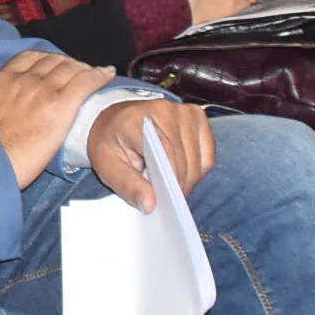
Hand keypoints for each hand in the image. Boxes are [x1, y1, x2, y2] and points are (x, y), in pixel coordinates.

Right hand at [0, 48, 114, 187]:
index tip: (55, 66)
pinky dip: (99, 76)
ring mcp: (43, 91)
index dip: (47, 60)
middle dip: (69, 64)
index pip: (30, 57)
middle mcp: (24, 80)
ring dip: (85, 69)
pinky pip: (85, 82)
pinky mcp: (60, 107)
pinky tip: (107, 75)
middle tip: (79, 73)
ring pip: (72, 68)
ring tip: (95, 76)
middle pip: (55, 61)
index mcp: (2, 80)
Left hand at [87, 99, 214, 210]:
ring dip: (188, 180)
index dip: (169, 179)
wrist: (113, 120)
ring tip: (170, 187)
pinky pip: (207, 154)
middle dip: (177, 185)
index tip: (166, 200)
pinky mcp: (197, 117)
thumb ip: (128, 185)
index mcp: (136, 120)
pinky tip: (182, 174)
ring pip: (198, 160)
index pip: (164, 152)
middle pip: (184, 159)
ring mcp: (183, 111)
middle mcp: (163, 110)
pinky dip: (198, 170)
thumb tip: (151, 204)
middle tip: (166, 200)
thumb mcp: (107, 166)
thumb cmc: (110, 142)